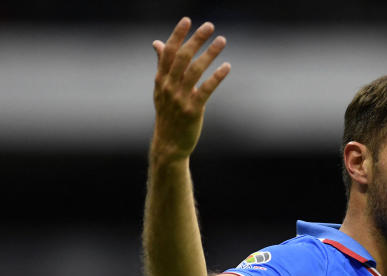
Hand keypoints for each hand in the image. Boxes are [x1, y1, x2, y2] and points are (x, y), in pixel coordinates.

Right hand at [151, 17, 229, 161]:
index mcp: (161, 79)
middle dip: (196, 39)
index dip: (177, 35)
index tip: (187, 20)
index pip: (168, 52)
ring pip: (195, 70)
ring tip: (222, 40)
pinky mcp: (192, 110)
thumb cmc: (168, 114)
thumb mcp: (161, 89)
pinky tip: (227, 66)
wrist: (169, 143)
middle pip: (183, 57)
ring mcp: (180, 98)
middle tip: (210, 26)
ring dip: (210, 53)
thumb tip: (158, 43)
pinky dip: (217, 77)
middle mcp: (168, 86)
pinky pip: (206, 89)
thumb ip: (162, 65)